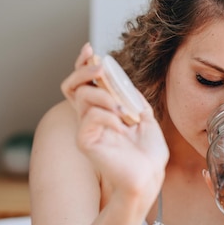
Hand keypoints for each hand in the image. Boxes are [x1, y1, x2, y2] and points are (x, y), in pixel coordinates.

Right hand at [61, 43, 168, 203]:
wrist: (149, 175)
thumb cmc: (148, 153)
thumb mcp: (145, 116)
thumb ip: (131, 97)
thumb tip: (119, 77)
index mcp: (104, 111)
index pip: (85, 83)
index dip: (82, 64)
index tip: (90, 49)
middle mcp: (91, 118)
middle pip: (74, 85)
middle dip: (85, 71)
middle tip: (100, 69)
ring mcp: (87, 129)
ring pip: (84, 96)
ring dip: (106, 97)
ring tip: (125, 112)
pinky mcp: (85, 141)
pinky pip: (91, 116)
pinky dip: (109, 116)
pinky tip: (122, 127)